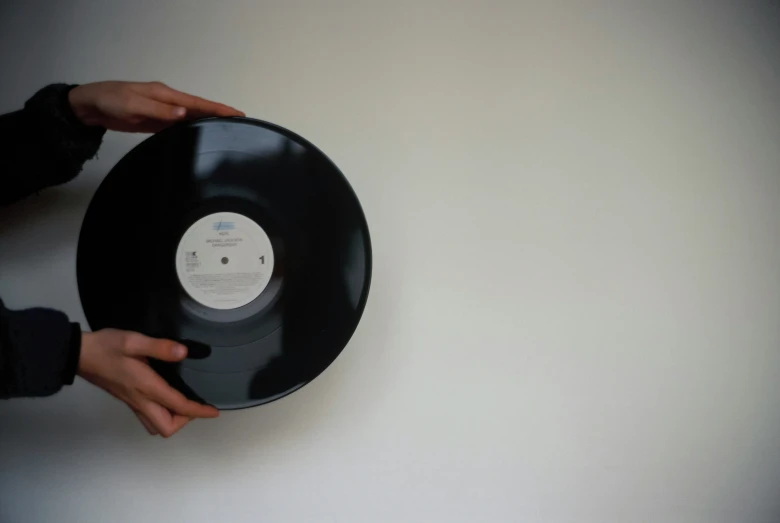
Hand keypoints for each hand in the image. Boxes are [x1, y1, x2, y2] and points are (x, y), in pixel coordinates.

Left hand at [68, 80, 243, 132]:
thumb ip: (159, 111)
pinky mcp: (155, 123)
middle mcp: (167, 102)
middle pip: (198, 110)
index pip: (197, 102)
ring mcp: (162, 113)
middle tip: (239, 122)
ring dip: (207, 123)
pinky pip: (178, 127)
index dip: (218, 108)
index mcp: (165, 95)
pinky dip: (191, 130)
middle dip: (218, 115)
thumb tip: (185, 113)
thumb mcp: (133, 105)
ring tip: (226, 130)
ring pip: (190, 119)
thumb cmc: (110, 100)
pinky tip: (200, 136)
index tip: (237, 113)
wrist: (89, 107)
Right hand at [78, 329, 218, 436]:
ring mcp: (132, 403)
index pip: (178, 406)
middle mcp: (140, 400)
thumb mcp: (133, 341)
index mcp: (146, 387)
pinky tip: (166, 401)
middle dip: (186, 420)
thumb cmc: (105, 347)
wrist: (79, 354)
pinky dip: (161, 415)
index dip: (198, 411)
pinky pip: (147, 418)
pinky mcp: (127, 400)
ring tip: (183, 405)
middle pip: (166, 427)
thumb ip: (160, 347)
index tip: (213, 411)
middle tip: (196, 405)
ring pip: (155, 426)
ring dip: (172, 420)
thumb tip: (183, 352)